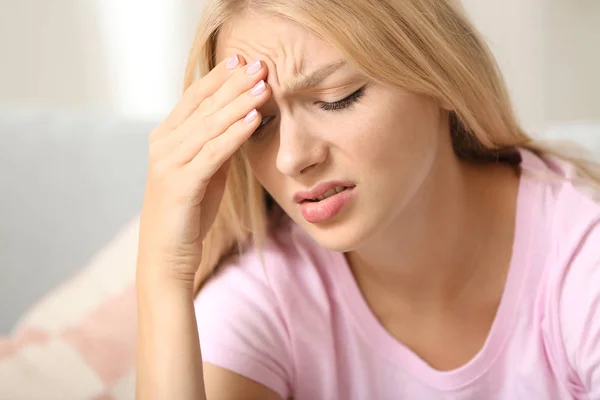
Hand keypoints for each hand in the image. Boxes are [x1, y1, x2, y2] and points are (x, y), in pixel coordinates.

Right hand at [136, 55, 270, 283]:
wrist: (168, 254)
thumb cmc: (189, 212)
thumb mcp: (204, 171)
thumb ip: (216, 145)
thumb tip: (242, 119)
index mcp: (166, 138)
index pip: (194, 99)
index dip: (218, 78)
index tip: (242, 58)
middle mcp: (163, 145)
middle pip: (203, 107)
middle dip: (234, 83)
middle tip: (260, 63)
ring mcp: (169, 164)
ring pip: (210, 126)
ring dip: (239, 104)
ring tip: (264, 85)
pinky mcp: (180, 184)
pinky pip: (213, 153)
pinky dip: (234, 135)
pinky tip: (253, 120)